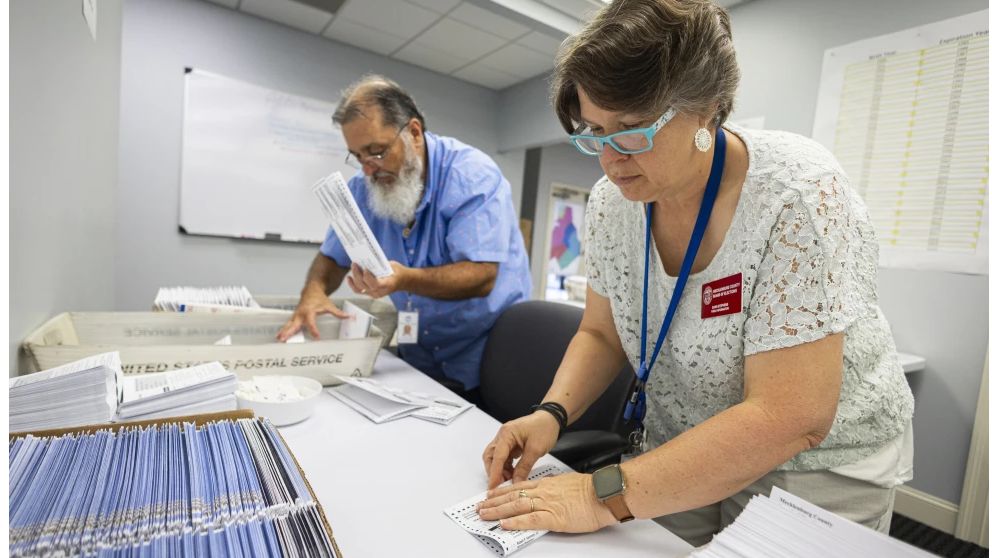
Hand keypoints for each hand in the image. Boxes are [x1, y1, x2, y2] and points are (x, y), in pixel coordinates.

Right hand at [276, 289, 348, 340]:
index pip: (311, 322)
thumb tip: (348, 317)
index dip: (314, 329)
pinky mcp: (294, 316)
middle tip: (285, 339)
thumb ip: (338, 313)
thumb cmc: (319, 298)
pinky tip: (279, 337)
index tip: (317, 336)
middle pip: (295, 324)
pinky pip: (288, 324)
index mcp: (309, 311)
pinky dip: (284, 330)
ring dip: (284, 332)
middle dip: (289, 332)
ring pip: (289, 324)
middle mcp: (301, 313)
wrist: (311, 290)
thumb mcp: (329, 305)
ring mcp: (296, 315)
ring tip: (279, 340)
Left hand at [346, 262, 407, 298]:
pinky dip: (352, 284)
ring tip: (353, 266)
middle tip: (355, 264)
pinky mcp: (369, 293)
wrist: (401, 281)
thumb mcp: (392, 266)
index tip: (365, 268)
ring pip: (359, 288)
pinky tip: (349, 278)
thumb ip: (381, 264)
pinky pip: (358, 290)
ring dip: (354, 277)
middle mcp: (380, 292)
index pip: (375, 284)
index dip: (368, 278)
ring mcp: (374, 294)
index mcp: (388, 285)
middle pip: (364, 285)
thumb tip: (368, 258)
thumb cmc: (397, 272)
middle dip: (357, 274)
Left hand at [476, 473, 616, 532]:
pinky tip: (504, 524)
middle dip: (494, 502)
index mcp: (547, 484)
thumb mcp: (568, 482)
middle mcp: (543, 492)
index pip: (518, 487)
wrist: (604, 493)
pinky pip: (531, 519)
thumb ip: (555, 485)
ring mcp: (548, 504)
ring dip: (498, 511)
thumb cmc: (592, 489)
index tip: (490, 495)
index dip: (502, 492)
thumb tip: (547, 486)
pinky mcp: (555, 517)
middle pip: (512, 496)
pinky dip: (516, 522)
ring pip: (516, 506)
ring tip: (484, 515)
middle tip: (480, 507)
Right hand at [482, 411, 559, 488]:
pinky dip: (506, 467)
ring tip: (509, 480)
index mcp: (507, 434)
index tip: (492, 487)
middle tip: (500, 485)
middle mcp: (502, 436)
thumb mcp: (536, 449)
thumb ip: (524, 467)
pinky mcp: (511, 443)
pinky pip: (504, 457)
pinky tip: (513, 474)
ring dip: (500, 470)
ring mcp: (506, 439)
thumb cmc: (545, 429)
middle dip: (493, 471)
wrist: (552, 418)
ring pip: (496, 458)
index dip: (494, 474)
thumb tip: (515, 482)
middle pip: (490, 456)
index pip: (497, 456)